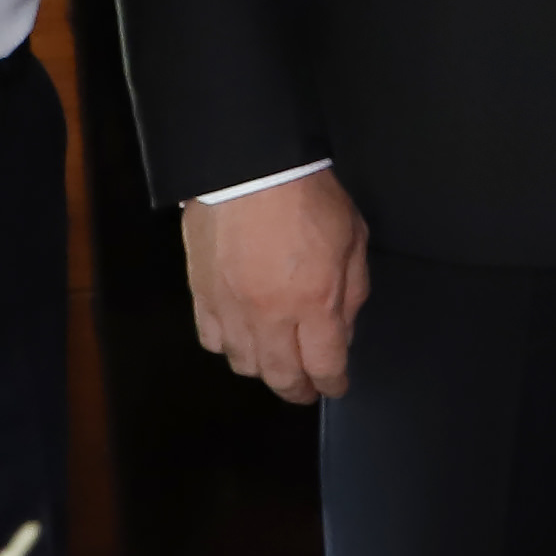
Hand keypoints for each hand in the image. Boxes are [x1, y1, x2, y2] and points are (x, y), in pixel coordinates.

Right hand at [184, 167, 369, 404]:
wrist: (250, 165)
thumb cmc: (307, 194)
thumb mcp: (354, 239)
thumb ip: (352, 291)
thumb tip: (342, 331)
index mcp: (315, 301)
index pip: (324, 364)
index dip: (333, 383)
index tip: (336, 386)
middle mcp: (270, 314)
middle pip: (282, 375)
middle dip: (299, 390)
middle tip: (307, 390)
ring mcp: (231, 307)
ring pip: (244, 364)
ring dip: (264, 371)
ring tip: (276, 365)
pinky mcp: (201, 293)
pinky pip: (212, 339)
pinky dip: (228, 347)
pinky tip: (241, 340)